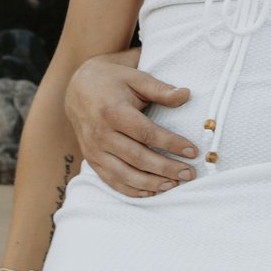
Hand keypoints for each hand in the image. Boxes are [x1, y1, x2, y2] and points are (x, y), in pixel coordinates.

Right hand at [64, 51, 196, 195]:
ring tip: (173, 184)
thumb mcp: (135, 78)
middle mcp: (101, 134)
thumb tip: (186, 95)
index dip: (171, 144)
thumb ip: (160, 89)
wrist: (78, 88)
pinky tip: (150, 192)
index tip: (192, 151)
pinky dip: (131, 190)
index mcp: (113, 112)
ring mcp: (94, 150)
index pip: (147, 133)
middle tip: (189, 173)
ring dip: (151, 183)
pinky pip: (111, 180)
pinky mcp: (91, 159)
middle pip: (138, 158)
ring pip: (125, 174)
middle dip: (166, 168)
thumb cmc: (112, 81)